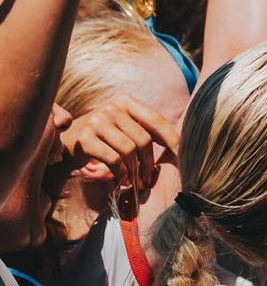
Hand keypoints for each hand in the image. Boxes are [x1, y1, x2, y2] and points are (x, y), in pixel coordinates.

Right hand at [59, 96, 178, 191]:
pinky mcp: (84, 138)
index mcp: (126, 102)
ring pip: (129, 151)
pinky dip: (120, 174)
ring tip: (134, 182)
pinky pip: (113, 159)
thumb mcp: (124, 129)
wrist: (64, 143)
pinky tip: (120, 181)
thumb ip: (145, 134)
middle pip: (143, 139)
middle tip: (148, 180)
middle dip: (149, 163)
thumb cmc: (102, 139)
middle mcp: (111, 108)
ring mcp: (96, 121)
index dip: (172, 139)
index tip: (183, 155)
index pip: (155, 120)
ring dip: (134, 171)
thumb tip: (178, 150)